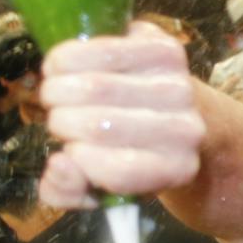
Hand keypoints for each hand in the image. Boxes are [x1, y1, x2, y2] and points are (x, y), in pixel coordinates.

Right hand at [39, 23, 204, 208]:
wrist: (166, 105)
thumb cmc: (125, 148)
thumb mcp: (97, 184)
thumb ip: (68, 192)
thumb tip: (59, 165)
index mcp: (176, 171)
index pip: (119, 171)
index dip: (79, 159)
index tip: (69, 149)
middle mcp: (186, 131)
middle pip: (100, 126)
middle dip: (60, 120)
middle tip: (57, 115)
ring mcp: (180, 88)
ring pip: (96, 86)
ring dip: (57, 88)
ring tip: (56, 92)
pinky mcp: (166, 50)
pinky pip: (102, 50)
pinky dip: (68, 58)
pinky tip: (62, 66)